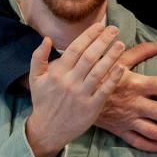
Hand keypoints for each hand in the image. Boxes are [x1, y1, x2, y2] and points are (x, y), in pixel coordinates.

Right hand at [25, 24, 125, 156]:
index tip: (100, 26)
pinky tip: (121, 67)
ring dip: (111, 56)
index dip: (89, 35)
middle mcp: (69, 82)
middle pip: (89, 57)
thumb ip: (38, 57)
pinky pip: (104, 90)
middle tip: (114, 29)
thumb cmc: (43, 102)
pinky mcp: (91, 108)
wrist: (47, 130)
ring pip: (98, 71)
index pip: (75, 49)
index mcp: (57, 73)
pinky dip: (113, 78)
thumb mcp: (35, 78)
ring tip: (121, 44)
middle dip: (103, 41)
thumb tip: (46, 38)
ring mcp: (81, 95)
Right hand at [95, 40, 156, 151]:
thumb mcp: (118, 58)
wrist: (74, 93)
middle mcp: (134, 104)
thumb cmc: (98, 72)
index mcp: (135, 84)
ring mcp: (128, 120)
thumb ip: (142, 51)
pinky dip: (153, 146)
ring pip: (156, 132)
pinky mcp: (120, 130)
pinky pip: (139, 142)